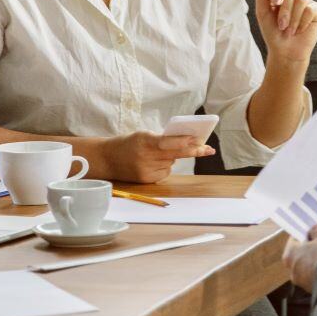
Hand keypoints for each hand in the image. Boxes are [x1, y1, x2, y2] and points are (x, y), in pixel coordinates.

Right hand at [99, 131, 214, 183]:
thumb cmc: (128, 143)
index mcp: (144, 141)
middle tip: (209, 149)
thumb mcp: (142, 135)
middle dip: (194, 151)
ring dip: (171, 158)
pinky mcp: (147, 180)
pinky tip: (151, 164)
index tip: (198, 140)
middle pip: (175, 154)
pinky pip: (165, 172)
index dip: (184, 142)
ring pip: (171, 163)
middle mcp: (146, 157)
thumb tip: (186, 143)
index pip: (168, 142)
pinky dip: (163, 166)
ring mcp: (146, 170)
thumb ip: (161, 139)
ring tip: (155, 154)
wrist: (107, 159)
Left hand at [254, 0, 316, 64]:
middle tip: (281, 26)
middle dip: (284, 10)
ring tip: (289, 31)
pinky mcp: (316, 11)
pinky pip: (310, 9)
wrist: (285, 52)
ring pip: (301, 0)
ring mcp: (306, 2)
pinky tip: (299, 30)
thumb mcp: (262, 12)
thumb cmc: (272, 32)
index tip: (274, 3)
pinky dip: (302, 22)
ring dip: (293, 19)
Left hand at [283, 224, 316, 290]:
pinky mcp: (315, 291)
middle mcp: (293, 271)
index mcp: (290, 255)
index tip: (312, 231)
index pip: (294, 240)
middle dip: (311, 249)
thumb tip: (314, 231)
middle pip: (301, 255)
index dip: (304, 234)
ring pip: (309, 268)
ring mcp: (304, 283)